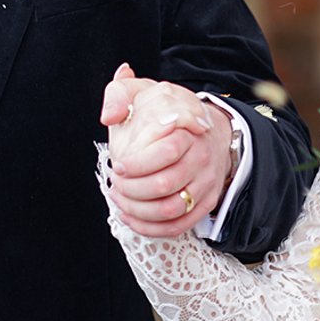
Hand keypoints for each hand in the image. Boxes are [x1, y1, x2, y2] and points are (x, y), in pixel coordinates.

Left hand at [101, 63, 232, 237]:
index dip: (138, 164)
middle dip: (132, 190)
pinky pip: (178, 226)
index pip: (168, 152)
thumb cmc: (170, 114)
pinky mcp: (205, 203)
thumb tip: (108, 116)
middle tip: (115, 183)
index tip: (119, 165)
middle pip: (166, 185)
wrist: (211, 131)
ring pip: (171, 209)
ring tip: (119, 199)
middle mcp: (201, 159)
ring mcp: (206, 184)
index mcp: (189, 132)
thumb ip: (121, 95)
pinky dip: (150, 228)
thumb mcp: (145, 92)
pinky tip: (130, 216)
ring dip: (138, 211)